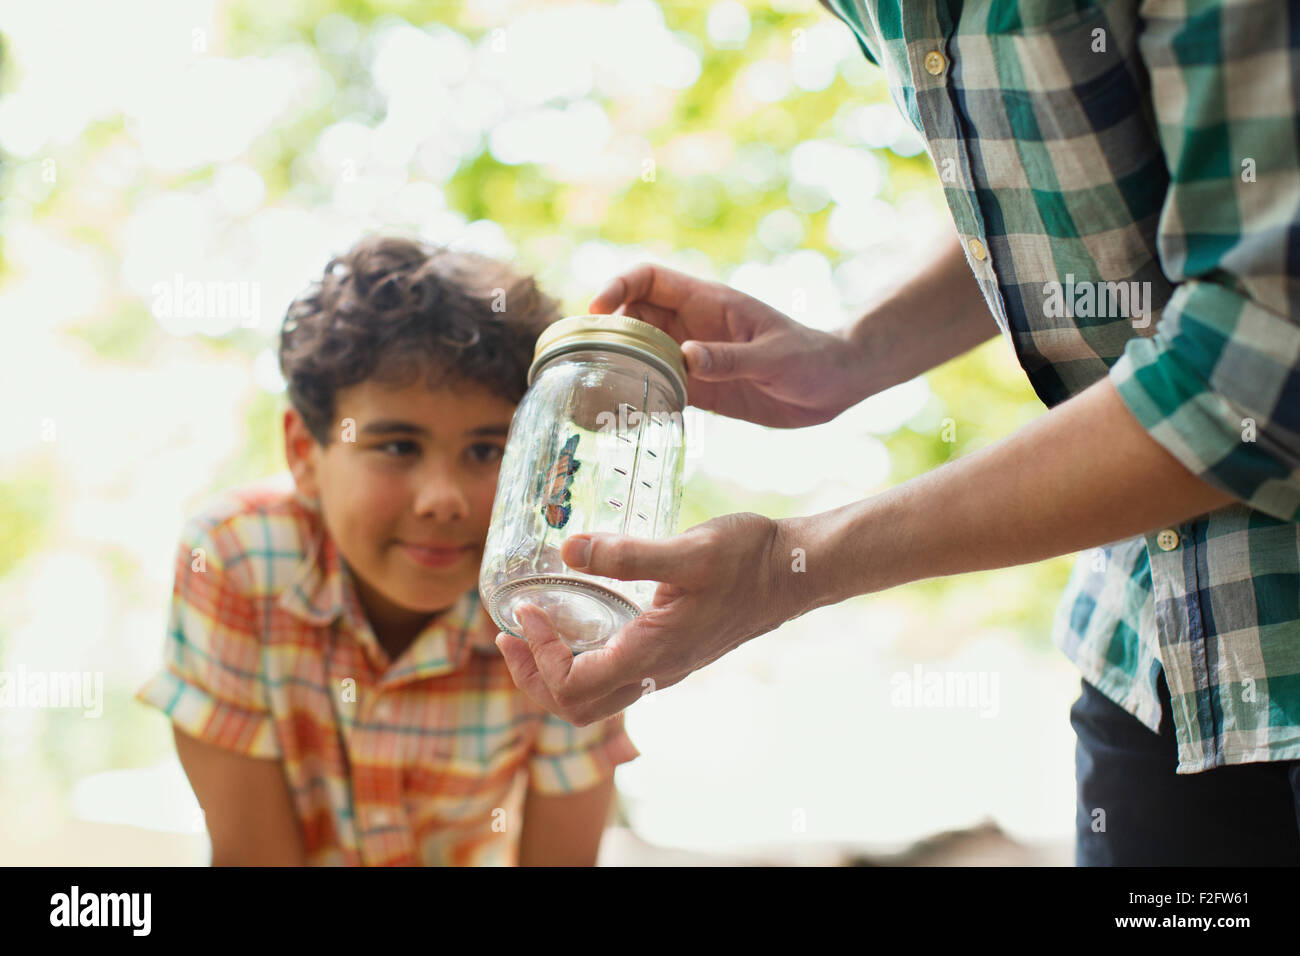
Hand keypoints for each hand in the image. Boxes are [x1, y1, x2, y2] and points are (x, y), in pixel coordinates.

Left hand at [493, 513, 806, 725]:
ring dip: (554, 671)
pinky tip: (580, 622)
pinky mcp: (673, 652)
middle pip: (575, 707)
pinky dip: (582, 659)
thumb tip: (568, 549)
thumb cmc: (748, 560)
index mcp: (650, 655)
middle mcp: (654, 673)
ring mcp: (665, 667)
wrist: (796, 572)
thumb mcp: (686, 550)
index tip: (524, 611)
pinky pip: (615, 677)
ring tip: (531, 631)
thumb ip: (626, 554)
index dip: (538, 656)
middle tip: (508, 634)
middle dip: (533, 677)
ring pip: (595, 697)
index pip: (573, 686)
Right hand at [589, 263, 868, 427]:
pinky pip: (661, 387)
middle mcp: (694, 326)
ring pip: (642, 353)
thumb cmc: (811, 358)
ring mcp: (695, 357)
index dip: (619, 286)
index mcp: (709, 303)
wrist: (836, 385)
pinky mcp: (702, 389)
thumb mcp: (773, 358)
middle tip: (586, 360)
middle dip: (609, 332)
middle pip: (635, 317)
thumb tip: (684, 357)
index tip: (597, 309)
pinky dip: (641, 398)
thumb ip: (730, 359)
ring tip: (594, 391)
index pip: (650, 279)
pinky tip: (625, 418)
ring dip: (619, 367)